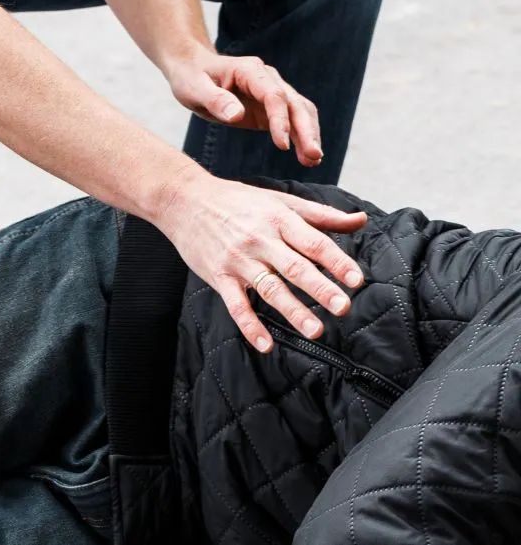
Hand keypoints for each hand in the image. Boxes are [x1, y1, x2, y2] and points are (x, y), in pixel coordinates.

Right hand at [153, 177, 367, 351]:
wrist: (185, 200)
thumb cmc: (236, 200)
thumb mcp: (280, 201)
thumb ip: (321, 215)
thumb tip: (360, 220)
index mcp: (278, 219)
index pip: (313, 243)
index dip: (337, 262)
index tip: (356, 280)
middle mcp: (259, 240)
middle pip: (295, 267)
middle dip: (320, 289)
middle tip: (342, 307)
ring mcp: (237, 260)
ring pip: (269, 288)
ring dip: (292, 311)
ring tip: (314, 330)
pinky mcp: (218, 276)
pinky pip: (236, 305)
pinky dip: (250, 326)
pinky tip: (265, 344)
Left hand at [162, 53, 323, 166]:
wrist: (193, 69)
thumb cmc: (192, 77)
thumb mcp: (194, 89)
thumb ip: (215, 101)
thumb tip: (237, 115)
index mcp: (250, 71)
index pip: (273, 96)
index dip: (280, 120)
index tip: (282, 145)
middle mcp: (268, 79)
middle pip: (295, 104)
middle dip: (306, 130)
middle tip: (314, 155)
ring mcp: (272, 92)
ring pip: (300, 112)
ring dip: (309, 135)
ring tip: (314, 161)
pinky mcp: (270, 107)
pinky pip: (292, 121)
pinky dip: (301, 137)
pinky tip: (307, 157)